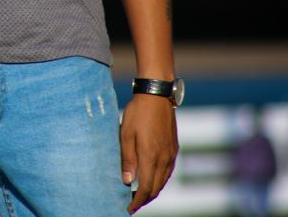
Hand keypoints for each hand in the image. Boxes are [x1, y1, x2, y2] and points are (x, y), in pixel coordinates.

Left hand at [120, 94, 178, 213]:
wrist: (157, 94)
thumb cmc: (138, 112)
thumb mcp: (126, 133)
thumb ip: (127, 159)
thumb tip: (127, 181)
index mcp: (151, 156)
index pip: (145, 188)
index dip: (136, 202)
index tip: (127, 208)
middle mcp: (164, 159)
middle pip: (155, 189)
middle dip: (144, 200)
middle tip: (132, 204)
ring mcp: (171, 154)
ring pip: (163, 181)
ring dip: (152, 191)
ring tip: (140, 194)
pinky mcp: (174, 148)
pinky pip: (168, 172)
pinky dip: (159, 180)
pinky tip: (152, 178)